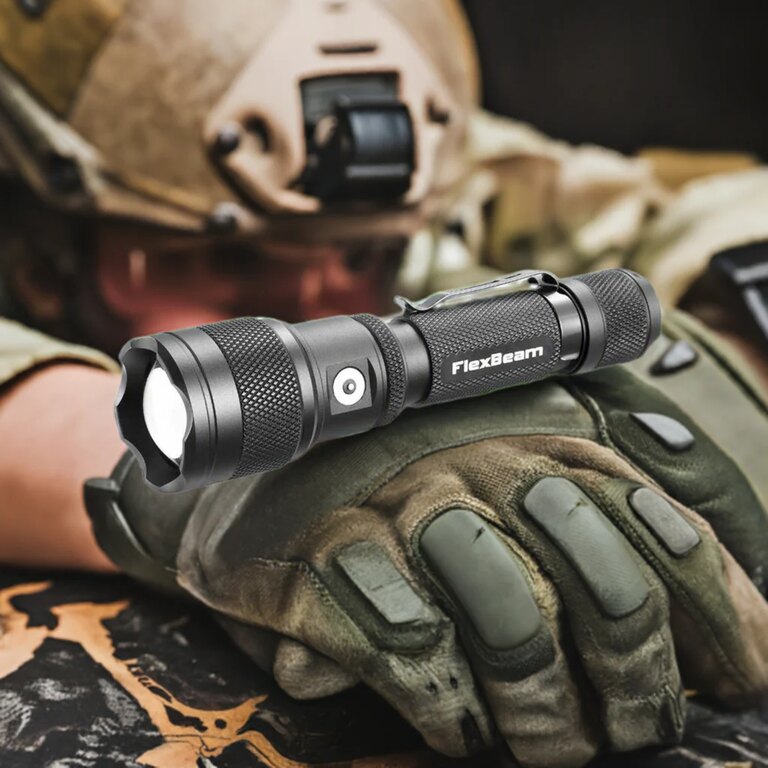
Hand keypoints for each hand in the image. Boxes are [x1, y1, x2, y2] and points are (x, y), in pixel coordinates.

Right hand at [87, 313, 767, 766]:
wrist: (272, 483)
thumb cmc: (417, 513)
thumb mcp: (527, 508)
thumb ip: (623, 551)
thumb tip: (750, 643)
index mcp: (544, 450)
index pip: (664, 529)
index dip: (722, 615)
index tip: (739, 681)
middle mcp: (482, 470)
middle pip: (603, 584)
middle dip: (637, 678)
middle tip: (634, 730)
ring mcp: (405, 511)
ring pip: (514, 626)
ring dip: (546, 712)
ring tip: (549, 745)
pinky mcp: (332, 558)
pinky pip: (414, 649)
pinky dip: (451, 708)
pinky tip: (461, 725)